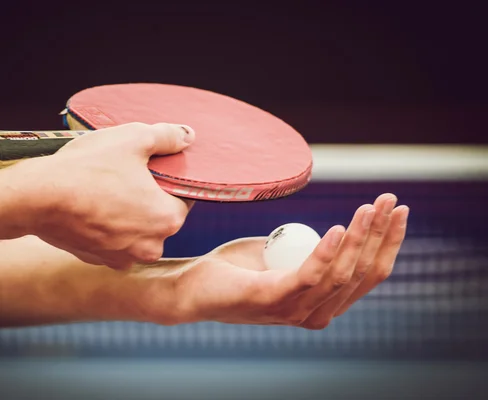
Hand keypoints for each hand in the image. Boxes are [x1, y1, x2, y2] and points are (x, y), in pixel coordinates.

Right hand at [9, 122, 195, 269]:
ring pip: (135, 229)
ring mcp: (122, 257)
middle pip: (160, 215)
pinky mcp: (97, 259)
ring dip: (127, 212)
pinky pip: (111, 239)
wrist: (35, 197)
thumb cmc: (87, 168)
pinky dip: (105, 224)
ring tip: (105, 188)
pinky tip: (91, 204)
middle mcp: (151, 246)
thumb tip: (186, 136)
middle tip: (125, 173)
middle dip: (148, 196)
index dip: (169, 179)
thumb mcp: (133, 139)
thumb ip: (167, 137)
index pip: (184, 197)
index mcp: (168, 219)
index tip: (152, 168)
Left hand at [152, 194, 407, 327]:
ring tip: (368, 207)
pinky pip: (309, 274)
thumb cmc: (235, 269)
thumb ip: (307, 251)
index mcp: (321, 302)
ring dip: (361, 237)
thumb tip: (331, 232)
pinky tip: (340, 228)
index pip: (367, 274)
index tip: (397, 211)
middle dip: (381, 234)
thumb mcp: (281, 256)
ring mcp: (294, 310)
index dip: (386, 243)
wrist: (190, 285)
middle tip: (390, 200)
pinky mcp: (272, 299)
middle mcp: (315, 312)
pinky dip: (328, 251)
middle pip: (361, 273)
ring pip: (341, 273)